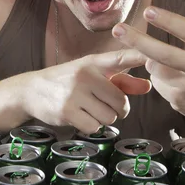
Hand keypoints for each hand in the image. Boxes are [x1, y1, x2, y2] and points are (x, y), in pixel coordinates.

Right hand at [23, 49, 150, 133]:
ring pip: (109, 117)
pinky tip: (79, 116)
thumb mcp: (92, 75)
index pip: (120, 58)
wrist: (31, 90)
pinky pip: (94, 127)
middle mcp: (86, 75)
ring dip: (103, 119)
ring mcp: (76, 93)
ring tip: (89, 109)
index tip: (153, 56)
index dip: (138, 56)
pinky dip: (90, 127)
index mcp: (94, 62)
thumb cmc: (68, 81)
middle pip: (120, 102)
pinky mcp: (67, 111)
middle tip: (106, 106)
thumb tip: (147, 86)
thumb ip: (121, 80)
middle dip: (118, 110)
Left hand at [111, 0, 184, 126]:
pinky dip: (159, 78)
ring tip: (165, 61)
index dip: (168, 21)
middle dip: (139, 41)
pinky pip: (158, 84)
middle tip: (118, 29)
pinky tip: (174, 79)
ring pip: (157, 69)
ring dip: (152, 62)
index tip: (148, 10)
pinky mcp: (182, 101)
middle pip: (166, 55)